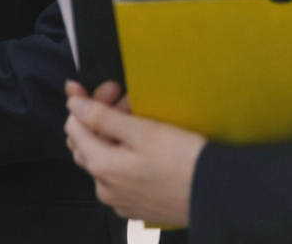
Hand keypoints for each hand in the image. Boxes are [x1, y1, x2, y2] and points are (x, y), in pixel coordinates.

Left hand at [63, 80, 204, 227]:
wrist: (218, 194)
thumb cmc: (185, 163)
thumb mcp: (143, 130)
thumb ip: (102, 116)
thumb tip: (73, 105)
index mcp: (102, 167)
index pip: (73, 126)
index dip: (89, 103)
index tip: (111, 89)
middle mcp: (105, 187)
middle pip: (87, 142)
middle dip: (102, 116)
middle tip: (127, 100)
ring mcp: (119, 198)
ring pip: (103, 156)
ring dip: (114, 133)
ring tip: (140, 119)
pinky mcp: (135, 203)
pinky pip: (119, 174)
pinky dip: (125, 154)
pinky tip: (145, 143)